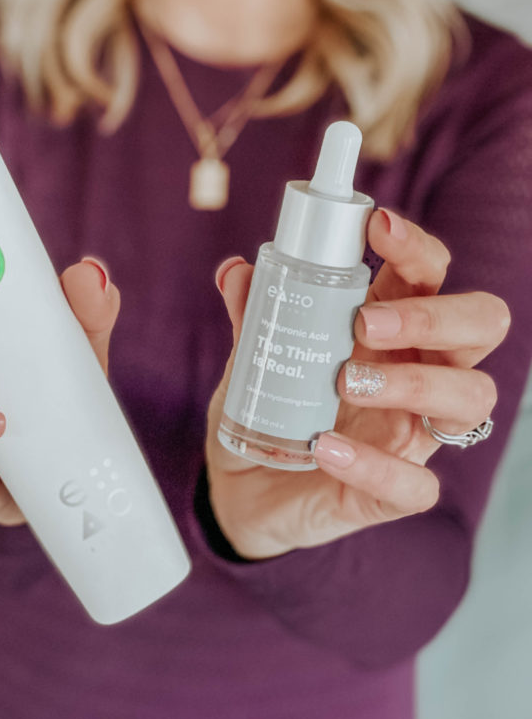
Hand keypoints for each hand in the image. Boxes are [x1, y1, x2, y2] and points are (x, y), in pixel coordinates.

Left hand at [206, 209, 510, 559]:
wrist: (240, 491)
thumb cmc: (268, 410)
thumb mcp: (255, 358)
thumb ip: (255, 316)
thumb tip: (237, 271)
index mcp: (389, 327)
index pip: (429, 274)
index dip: (417, 247)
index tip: (378, 226)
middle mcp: (416, 372)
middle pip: (481, 325)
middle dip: (435, 314)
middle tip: (366, 322)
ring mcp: (411, 433)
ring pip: (471, 398)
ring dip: (415, 382)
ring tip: (345, 383)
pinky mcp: (393, 492)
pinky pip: (417, 486)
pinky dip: (373, 465)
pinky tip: (325, 448)